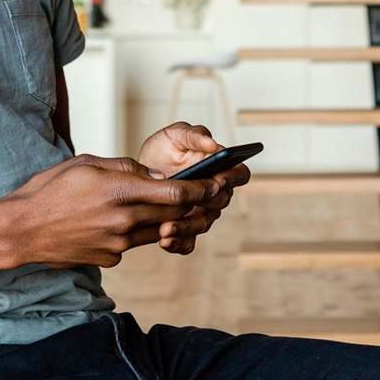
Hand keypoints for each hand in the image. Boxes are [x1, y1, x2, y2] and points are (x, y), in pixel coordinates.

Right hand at [0, 154, 219, 268]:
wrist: (22, 230)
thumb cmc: (51, 189)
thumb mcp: (87, 163)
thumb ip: (125, 168)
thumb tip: (154, 175)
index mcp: (120, 191)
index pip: (175, 194)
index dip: (200, 190)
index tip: (214, 184)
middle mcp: (124, 220)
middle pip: (172, 215)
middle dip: (190, 205)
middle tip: (203, 195)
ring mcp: (118, 243)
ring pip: (155, 230)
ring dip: (163, 219)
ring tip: (157, 206)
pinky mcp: (110, 258)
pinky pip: (132, 243)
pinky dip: (134, 232)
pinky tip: (115, 222)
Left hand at [137, 122, 251, 255]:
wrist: (139, 173)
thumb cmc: (165, 149)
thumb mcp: (175, 135)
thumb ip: (194, 135)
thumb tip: (212, 145)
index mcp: (221, 168)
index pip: (239, 174)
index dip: (233, 178)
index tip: (218, 179)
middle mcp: (215, 193)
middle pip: (220, 203)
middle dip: (206, 204)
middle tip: (190, 203)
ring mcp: (201, 213)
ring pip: (202, 224)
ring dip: (186, 227)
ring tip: (166, 228)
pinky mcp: (185, 229)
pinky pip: (187, 242)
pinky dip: (177, 243)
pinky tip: (164, 240)